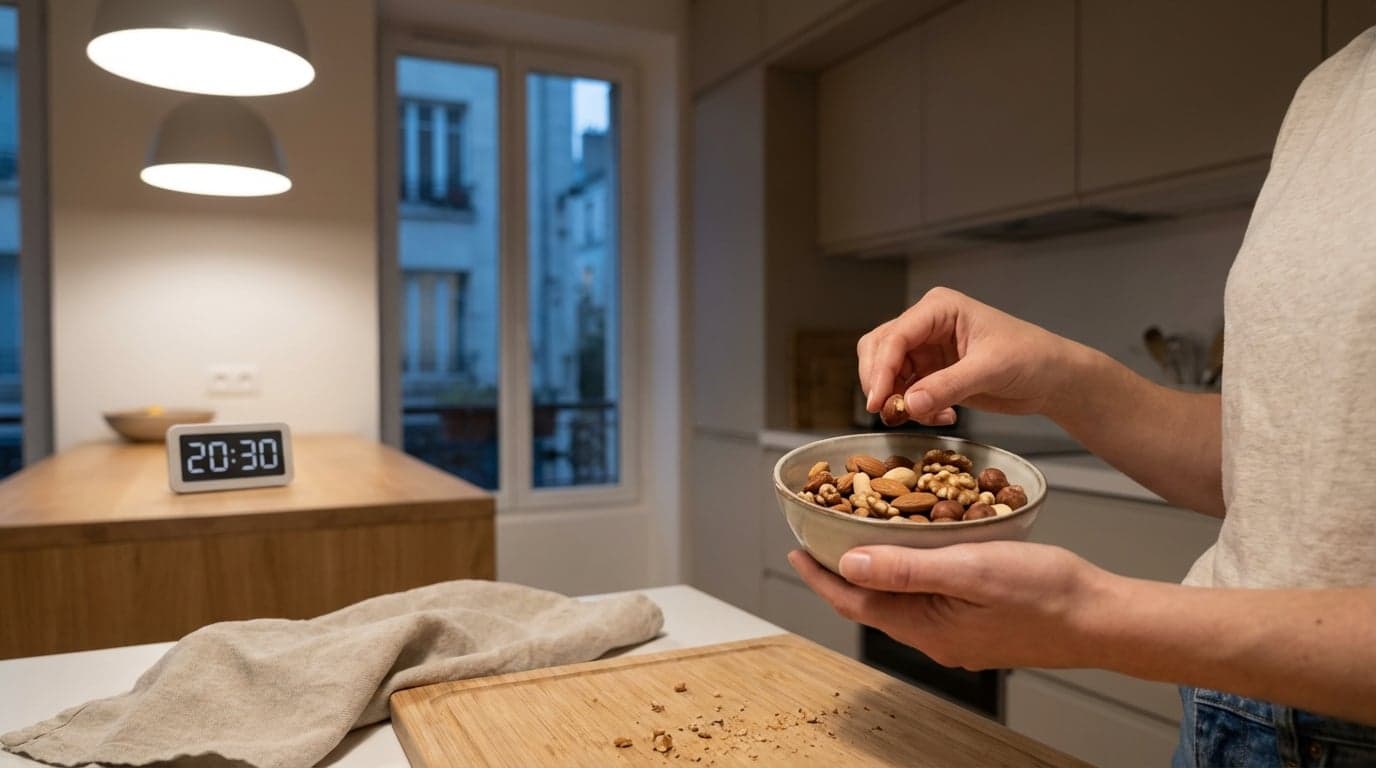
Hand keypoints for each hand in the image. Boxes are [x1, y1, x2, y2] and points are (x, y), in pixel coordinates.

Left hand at [788, 543, 1110, 669]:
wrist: (1102, 617)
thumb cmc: (1046, 592)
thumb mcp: (970, 568)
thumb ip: (907, 568)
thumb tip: (848, 564)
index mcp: (927, 628)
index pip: (855, 601)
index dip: (821, 575)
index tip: (796, 549)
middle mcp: (936, 637)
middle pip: (873, 601)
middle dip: (843, 569)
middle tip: (822, 533)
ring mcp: (957, 633)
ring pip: (900, 598)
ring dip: (877, 568)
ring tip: (859, 533)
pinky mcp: (977, 623)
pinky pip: (928, 596)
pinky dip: (909, 570)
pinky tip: (915, 546)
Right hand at [858, 287, 1082, 424]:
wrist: (1052, 378)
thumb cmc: (1031, 358)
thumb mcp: (990, 369)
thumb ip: (947, 386)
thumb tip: (908, 404)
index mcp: (939, 308)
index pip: (895, 336)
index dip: (881, 369)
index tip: (878, 401)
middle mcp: (926, 325)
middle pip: (879, 349)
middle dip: (880, 382)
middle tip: (889, 412)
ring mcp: (927, 350)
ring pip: (888, 373)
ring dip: (898, 399)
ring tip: (926, 416)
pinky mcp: (932, 373)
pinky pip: (906, 392)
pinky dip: (915, 409)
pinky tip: (943, 416)